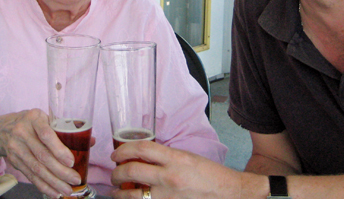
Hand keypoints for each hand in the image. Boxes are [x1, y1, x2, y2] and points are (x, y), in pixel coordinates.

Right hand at [0, 109, 80, 197]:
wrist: (2, 130)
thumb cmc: (33, 122)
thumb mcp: (46, 118)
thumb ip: (67, 129)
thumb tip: (91, 141)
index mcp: (34, 118)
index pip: (46, 135)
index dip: (59, 150)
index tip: (71, 161)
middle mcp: (22, 133)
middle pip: (42, 156)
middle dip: (60, 171)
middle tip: (75, 179)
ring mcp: (16, 148)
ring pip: (36, 169)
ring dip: (53, 182)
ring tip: (68, 190)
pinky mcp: (14, 162)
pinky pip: (30, 176)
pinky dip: (43, 186)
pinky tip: (54, 193)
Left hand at [110, 140, 258, 198]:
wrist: (228, 193)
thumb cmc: (210, 175)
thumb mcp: (188, 158)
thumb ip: (166, 157)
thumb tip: (143, 157)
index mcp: (176, 158)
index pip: (142, 148)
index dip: (124, 149)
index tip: (117, 153)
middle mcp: (169, 177)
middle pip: (131, 170)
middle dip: (116, 172)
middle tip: (114, 173)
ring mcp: (167, 197)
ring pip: (132, 195)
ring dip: (119, 192)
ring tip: (117, 190)